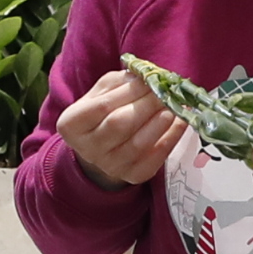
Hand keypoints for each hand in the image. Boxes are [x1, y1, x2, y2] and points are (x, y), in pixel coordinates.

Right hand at [56, 68, 188, 193]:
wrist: (103, 147)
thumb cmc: (103, 113)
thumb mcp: (102, 93)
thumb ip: (120, 82)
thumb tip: (147, 78)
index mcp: (72, 124)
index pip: (102, 106)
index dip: (130, 91)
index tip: (149, 80)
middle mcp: (88, 148)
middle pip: (120, 124)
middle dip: (147, 104)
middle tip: (164, 91)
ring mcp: (110, 165)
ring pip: (139, 143)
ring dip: (161, 121)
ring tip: (173, 105)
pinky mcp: (133, 175)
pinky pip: (155, 157)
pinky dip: (172, 137)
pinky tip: (180, 121)